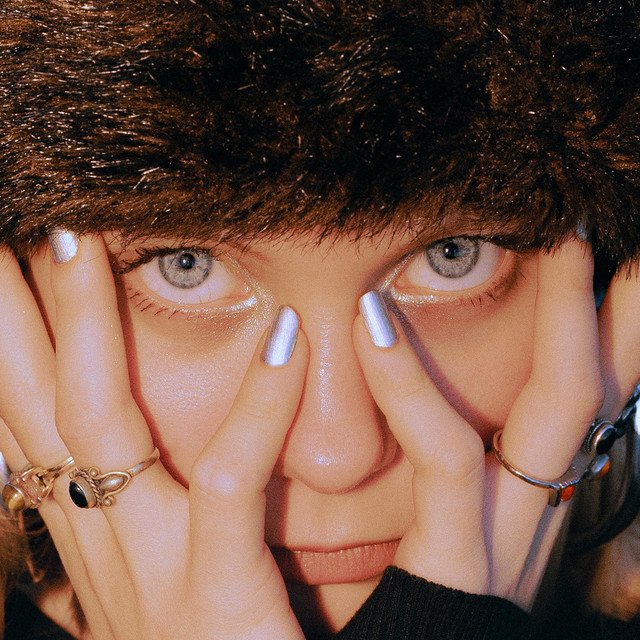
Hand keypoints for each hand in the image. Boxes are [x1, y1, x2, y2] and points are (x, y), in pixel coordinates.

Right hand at [0, 235, 307, 639]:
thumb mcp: (172, 574)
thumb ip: (161, 507)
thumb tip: (124, 453)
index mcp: (97, 541)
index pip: (34, 425)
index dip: (7, 349)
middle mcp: (104, 550)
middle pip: (39, 411)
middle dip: (9, 319)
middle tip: (4, 233)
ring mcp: (152, 578)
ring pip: (98, 428)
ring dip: (81, 330)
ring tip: (76, 242)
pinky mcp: (216, 605)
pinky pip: (227, 486)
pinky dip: (254, 406)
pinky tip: (282, 335)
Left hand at [353, 239, 639, 608]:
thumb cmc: (383, 619)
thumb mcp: (430, 533)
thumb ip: (445, 472)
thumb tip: (460, 420)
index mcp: (516, 509)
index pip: (571, 407)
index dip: (603, 342)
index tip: (608, 278)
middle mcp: (528, 522)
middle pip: (589, 399)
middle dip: (614, 318)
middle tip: (611, 242)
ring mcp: (500, 548)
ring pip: (556, 413)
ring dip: (569, 322)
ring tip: (567, 240)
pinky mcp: (453, 577)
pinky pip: (446, 461)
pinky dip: (413, 387)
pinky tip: (376, 321)